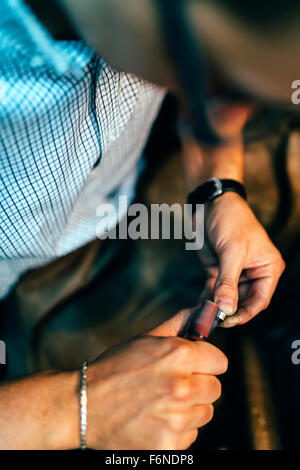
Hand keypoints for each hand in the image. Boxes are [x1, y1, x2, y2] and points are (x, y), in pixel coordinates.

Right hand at [85, 309, 227, 449]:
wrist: (83, 406)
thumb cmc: (114, 369)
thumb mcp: (145, 340)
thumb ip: (178, 324)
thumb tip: (203, 309)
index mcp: (178, 355)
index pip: (220, 361)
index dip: (207, 363)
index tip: (195, 366)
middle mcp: (181, 387)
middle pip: (215, 389)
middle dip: (198, 386)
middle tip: (173, 386)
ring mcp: (176, 419)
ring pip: (204, 413)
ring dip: (189, 409)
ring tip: (160, 403)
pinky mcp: (169, 445)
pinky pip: (190, 435)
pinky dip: (177, 430)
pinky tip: (155, 421)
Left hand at [199, 192, 284, 326]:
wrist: (211, 202)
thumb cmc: (231, 219)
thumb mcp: (232, 252)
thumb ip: (228, 282)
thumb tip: (226, 308)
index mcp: (268, 269)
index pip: (259, 300)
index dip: (245, 313)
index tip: (228, 321)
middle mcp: (254, 273)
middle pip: (243, 302)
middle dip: (229, 312)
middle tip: (212, 322)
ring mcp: (235, 274)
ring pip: (227, 299)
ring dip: (216, 308)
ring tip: (203, 318)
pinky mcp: (218, 271)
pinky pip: (214, 291)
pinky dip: (207, 300)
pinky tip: (198, 309)